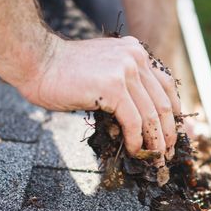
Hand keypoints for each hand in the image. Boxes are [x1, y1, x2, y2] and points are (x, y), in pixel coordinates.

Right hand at [19, 34, 181, 166]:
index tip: (171, 133)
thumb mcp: (104, 70)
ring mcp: (126, 70)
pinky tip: (134, 151)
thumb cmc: (63, 72)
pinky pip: (134, 121)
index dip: (172, 113)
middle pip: (163, 102)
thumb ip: (124, 82)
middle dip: (168, 132)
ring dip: (155, 141)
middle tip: (168, 153)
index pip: (166, 85)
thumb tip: (141, 114)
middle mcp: (136, 57)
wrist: (38, 62)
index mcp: (136, 51)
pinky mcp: (114, 87)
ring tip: (155, 159)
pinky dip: (136, 140)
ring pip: (151, 114)